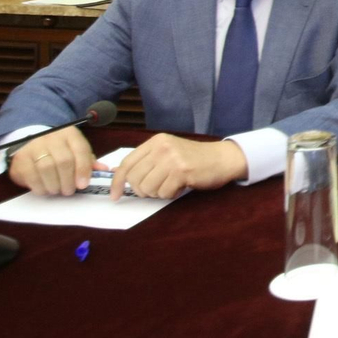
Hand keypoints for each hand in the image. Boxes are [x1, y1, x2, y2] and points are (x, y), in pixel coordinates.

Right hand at [10, 127, 97, 195]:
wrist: (30, 142)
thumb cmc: (58, 150)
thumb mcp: (75, 150)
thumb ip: (88, 161)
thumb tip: (103, 170)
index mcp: (69, 134)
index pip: (80, 150)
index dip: (83, 169)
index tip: (83, 184)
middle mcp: (51, 138)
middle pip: (63, 161)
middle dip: (69, 180)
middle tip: (69, 190)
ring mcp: (33, 147)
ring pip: (47, 169)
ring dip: (55, 185)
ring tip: (58, 189)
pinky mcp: (20, 159)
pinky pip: (31, 177)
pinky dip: (41, 188)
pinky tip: (45, 188)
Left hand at [108, 134, 247, 199]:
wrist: (222, 158)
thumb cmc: (194, 158)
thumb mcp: (167, 152)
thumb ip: (146, 160)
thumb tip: (117, 174)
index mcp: (155, 141)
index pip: (126, 163)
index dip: (117, 182)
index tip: (114, 195)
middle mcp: (161, 147)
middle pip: (134, 178)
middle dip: (142, 190)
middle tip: (156, 188)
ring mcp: (172, 158)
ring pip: (147, 188)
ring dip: (157, 193)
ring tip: (170, 186)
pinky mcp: (182, 171)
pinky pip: (164, 193)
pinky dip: (170, 195)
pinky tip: (180, 187)